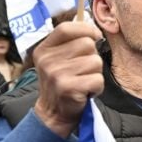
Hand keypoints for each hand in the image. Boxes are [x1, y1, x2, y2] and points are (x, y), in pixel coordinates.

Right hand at [32, 22, 103, 138]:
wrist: (53, 113)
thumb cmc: (62, 82)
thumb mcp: (57, 60)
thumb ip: (71, 43)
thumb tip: (94, 28)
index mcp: (44, 49)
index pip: (66, 28)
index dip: (85, 29)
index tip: (95, 36)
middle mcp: (47, 60)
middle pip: (87, 44)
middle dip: (92, 57)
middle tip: (82, 70)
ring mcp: (56, 74)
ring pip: (95, 62)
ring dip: (95, 73)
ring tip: (83, 81)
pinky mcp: (68, 88)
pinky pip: (98, 79)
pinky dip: (97, 87)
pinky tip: (86, 91)